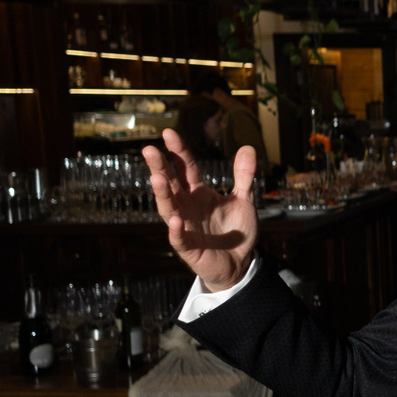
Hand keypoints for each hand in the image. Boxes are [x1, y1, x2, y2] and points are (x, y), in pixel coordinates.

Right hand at [143, 130, 257, 291]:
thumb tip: (247, 147)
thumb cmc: (236, 231)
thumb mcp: (243, 200)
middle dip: (160, 167)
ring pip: (169, 208)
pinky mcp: (188, 248)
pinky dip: (175, 229)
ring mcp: (185, 226)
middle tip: (149, 150)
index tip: (169, 133)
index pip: (186, 168)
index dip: (178, 151)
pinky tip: (174, 219)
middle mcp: (187, 206)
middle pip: (171, 184)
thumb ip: (244, 176)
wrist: (240, 263)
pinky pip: (179, 238)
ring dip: (163, 194)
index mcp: (199, 193)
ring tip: (156, 178)